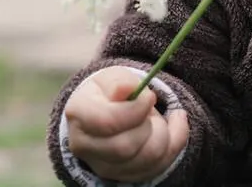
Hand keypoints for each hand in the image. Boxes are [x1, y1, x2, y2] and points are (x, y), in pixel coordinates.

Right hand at [64, 67, 188, 182]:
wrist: (110, 109)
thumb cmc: (112, 91)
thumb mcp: (115, 77)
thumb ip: (121, 81)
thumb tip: (128, 89)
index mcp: (78, 114)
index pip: (107, 122)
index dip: (135, 109)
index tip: (148, 97)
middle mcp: (84, 146)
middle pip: (125, 147)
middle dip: (148, 124)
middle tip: (150, 108)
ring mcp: (103, 166)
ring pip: (147, 159)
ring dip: (163, 133)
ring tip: (156, 118)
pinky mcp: (126, 175)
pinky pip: (160, 165)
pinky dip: (173, 142)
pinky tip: (168, 127)